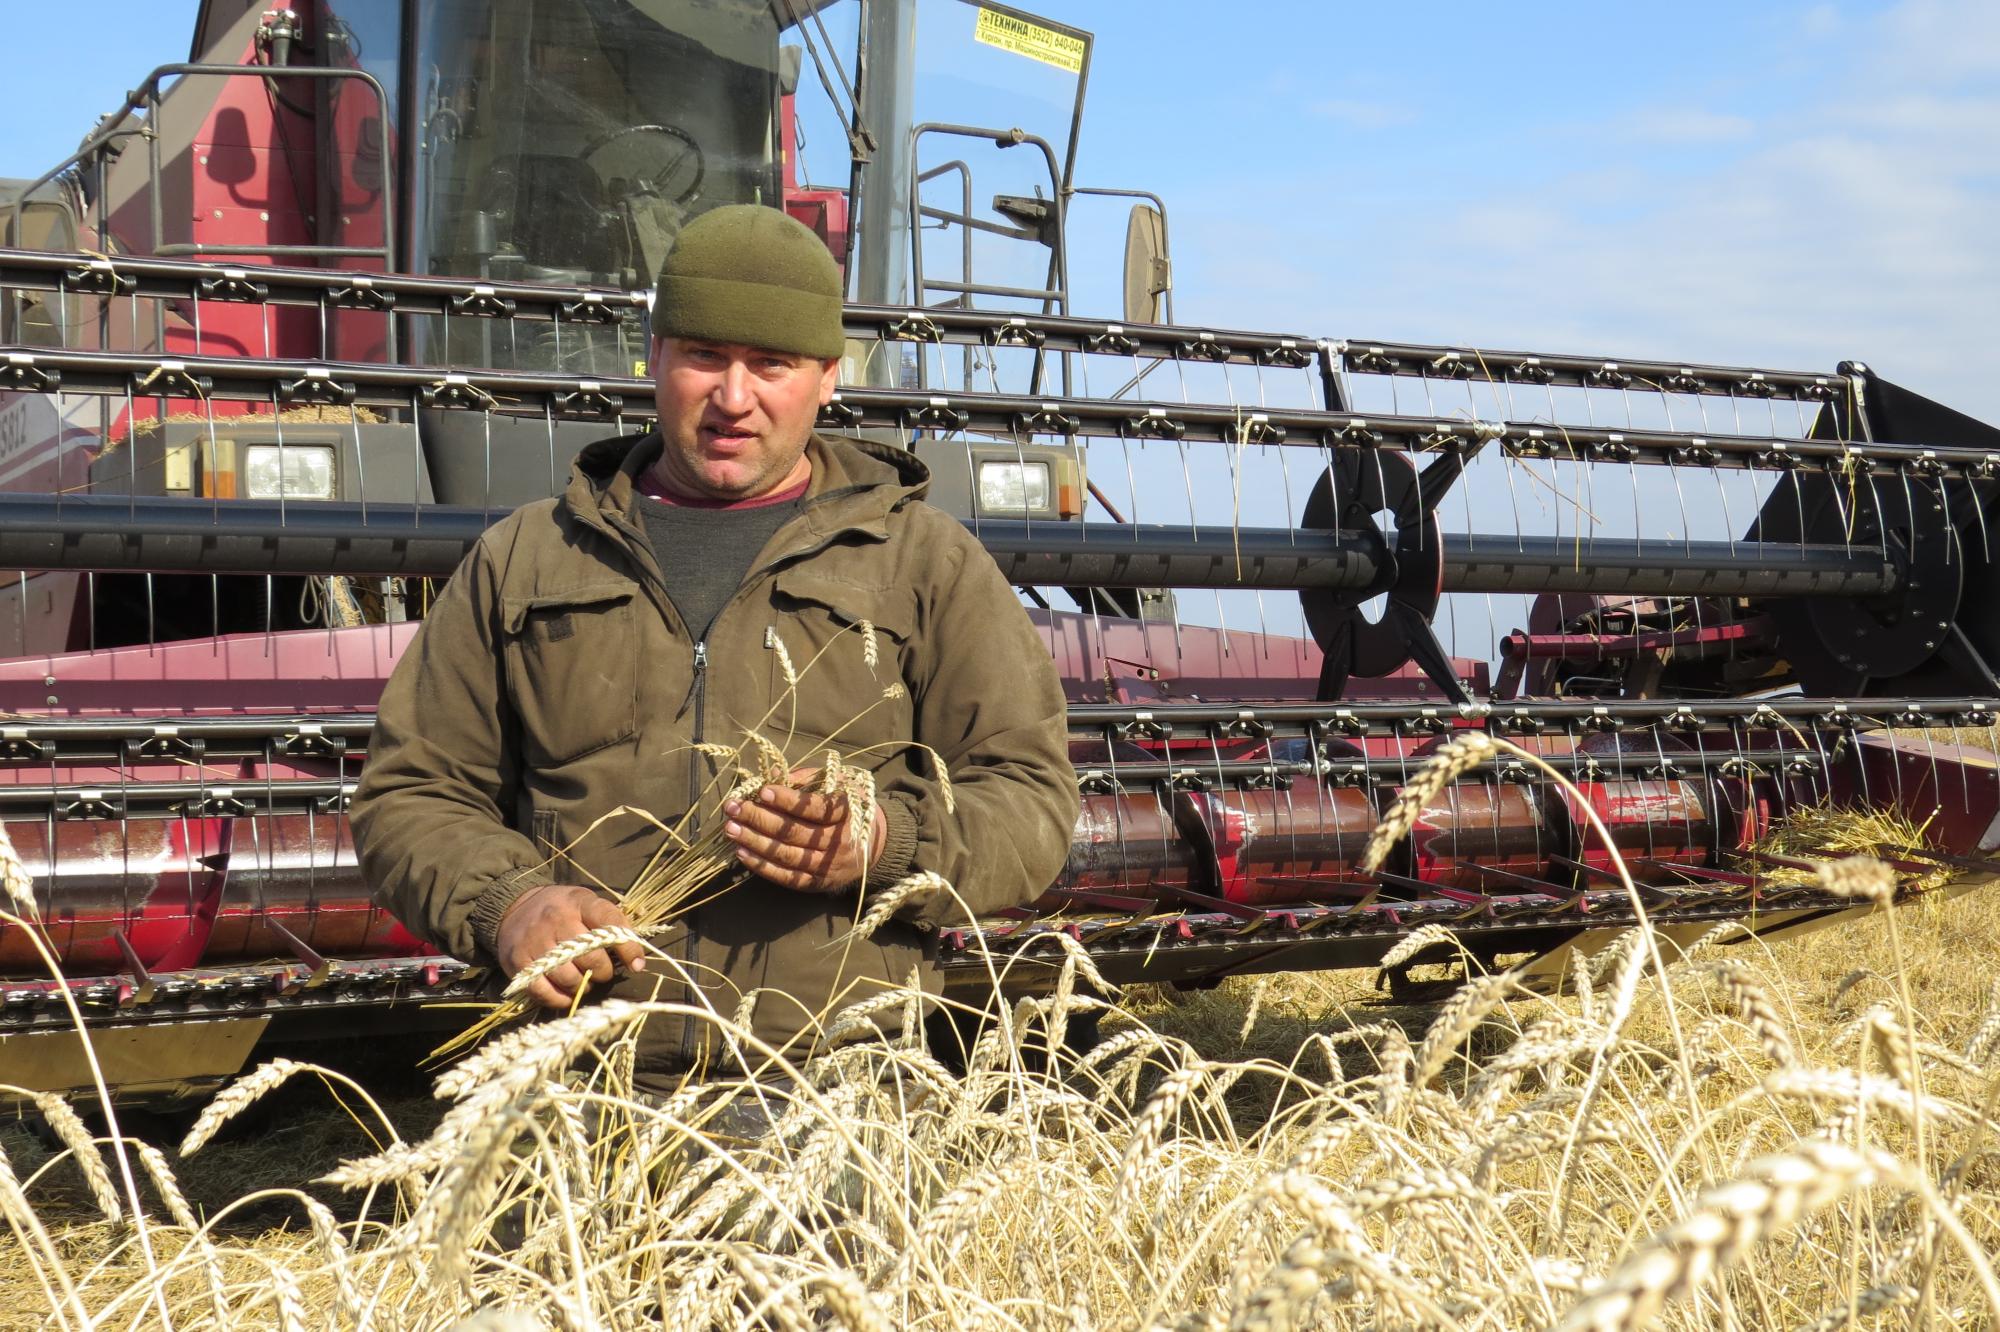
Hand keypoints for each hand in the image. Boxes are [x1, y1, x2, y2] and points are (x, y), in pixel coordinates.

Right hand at [494, 883, 645, 1008]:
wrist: (513, 908)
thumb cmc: (561, 911)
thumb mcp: (587, 904)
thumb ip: (611, 924)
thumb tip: (636, 960)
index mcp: (579, 902)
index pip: (610, 923)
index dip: (628, 947)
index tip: (637, 965)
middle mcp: (557, 920)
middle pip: (591, 958)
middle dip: (602, 972)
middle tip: (600, 972)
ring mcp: (536, 942)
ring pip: (569, 978)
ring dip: (582, 987)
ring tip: (583, 982)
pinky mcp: (518, 962)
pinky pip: (544, 992)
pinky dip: (560, 999)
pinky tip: (566, 993)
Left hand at [722, 771, 889, 893]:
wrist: (876, 846)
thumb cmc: (848, 809)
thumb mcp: (838, 787)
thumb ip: (808, 779)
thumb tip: (774, 774)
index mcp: (847, 815)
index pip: (814, 809)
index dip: (787, 800)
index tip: (762, 790)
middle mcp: (839, 843)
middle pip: (795, 832)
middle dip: (760, 818)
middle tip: (733, 807)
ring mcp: (828, 867)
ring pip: (786, 855)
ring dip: (754, 842)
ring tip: (730, 829)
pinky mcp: (817, 884)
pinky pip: (786, 877)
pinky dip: (762, 866)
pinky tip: (742, 852)